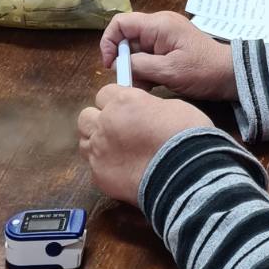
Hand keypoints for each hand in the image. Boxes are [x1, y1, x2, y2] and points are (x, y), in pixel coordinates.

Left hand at [78, 84, 214, 205]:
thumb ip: (147, 106)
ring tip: (116, 150)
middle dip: (99, 120)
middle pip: (86, 116)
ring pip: (84, 141)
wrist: (184, 175)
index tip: (124, 108)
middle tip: (117, 128)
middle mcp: (105, 123)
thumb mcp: (171, 107)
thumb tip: (142, 110)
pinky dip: (105, 166)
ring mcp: (99, 151)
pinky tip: (122, 169)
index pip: (104, 93)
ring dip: (96, 142)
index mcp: (123, 101)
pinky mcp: (99, 175)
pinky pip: (94, 166)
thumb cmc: (184, 137)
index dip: (115, 100)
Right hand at [99, 11, 236, 99]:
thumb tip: (118, 64)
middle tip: (131, 82)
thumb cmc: (203, 71)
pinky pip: (148, 56)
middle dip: (124, 61)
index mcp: (159, 24)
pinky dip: (146, 70)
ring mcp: (164, 37)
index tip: (110, 65)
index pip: (120, 23)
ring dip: (136, 69)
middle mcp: (159, 26)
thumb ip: (140, 65)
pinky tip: (153, 85)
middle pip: (127, 38)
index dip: (109, 42)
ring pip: (136, 50)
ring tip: (146, 86)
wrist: (230, 75)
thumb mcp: (169, 71)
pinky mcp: (169, 48)